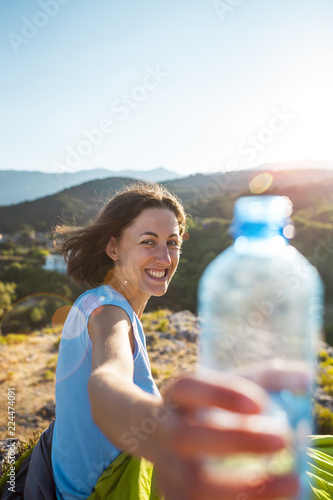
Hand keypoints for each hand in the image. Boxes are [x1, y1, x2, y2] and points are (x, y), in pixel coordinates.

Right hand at [152, 372, 298, 499]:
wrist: (160, 437)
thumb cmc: (207, 408)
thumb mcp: (227, 388)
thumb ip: (266, 380)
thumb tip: (304, 380)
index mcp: (177, 395)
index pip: (188, 387)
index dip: (220, 394)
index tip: (259, 405)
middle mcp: (166, 430)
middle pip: (186, 436)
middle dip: (235, 440)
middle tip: (281, 440)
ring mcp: (167, 467)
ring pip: (192, 483)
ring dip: (243, 485)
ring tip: (290, 482)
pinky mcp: (175, 496)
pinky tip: (273, 497)